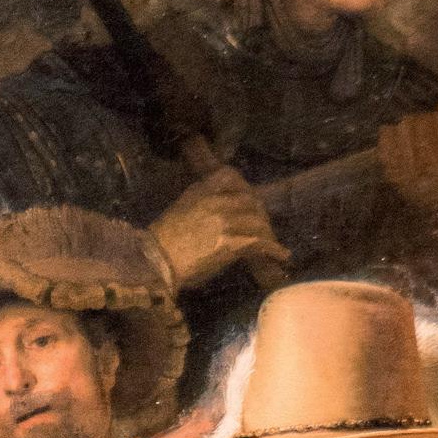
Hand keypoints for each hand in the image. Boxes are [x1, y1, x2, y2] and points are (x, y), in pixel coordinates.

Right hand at [148, 169, 286, 289]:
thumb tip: (215, 206)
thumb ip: (200, 199)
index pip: (233, 177)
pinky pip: (260, 243)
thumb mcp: (180, 207)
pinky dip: (273, 250)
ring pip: (258, 222)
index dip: (245, 189)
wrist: (156, 260)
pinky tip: (282, 255)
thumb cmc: (162, 239)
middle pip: (251, 201)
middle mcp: (218, 200)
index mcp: (203, 188)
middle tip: (264, 226)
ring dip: (267, 234)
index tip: (250, 200)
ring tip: (272, 243)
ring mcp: (227, 221)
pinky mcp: (233, 243)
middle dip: (259, 214)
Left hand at [376, 102, 437, 212]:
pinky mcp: (393, 175)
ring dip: (407, 125)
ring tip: (412, 129)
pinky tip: (394, 134)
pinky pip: (384, 148)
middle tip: (425, 124)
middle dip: (422, 120)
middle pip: (417, 125)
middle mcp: (427, 163)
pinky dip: (388, 136)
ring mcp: (407, 170)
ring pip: (401, 132)